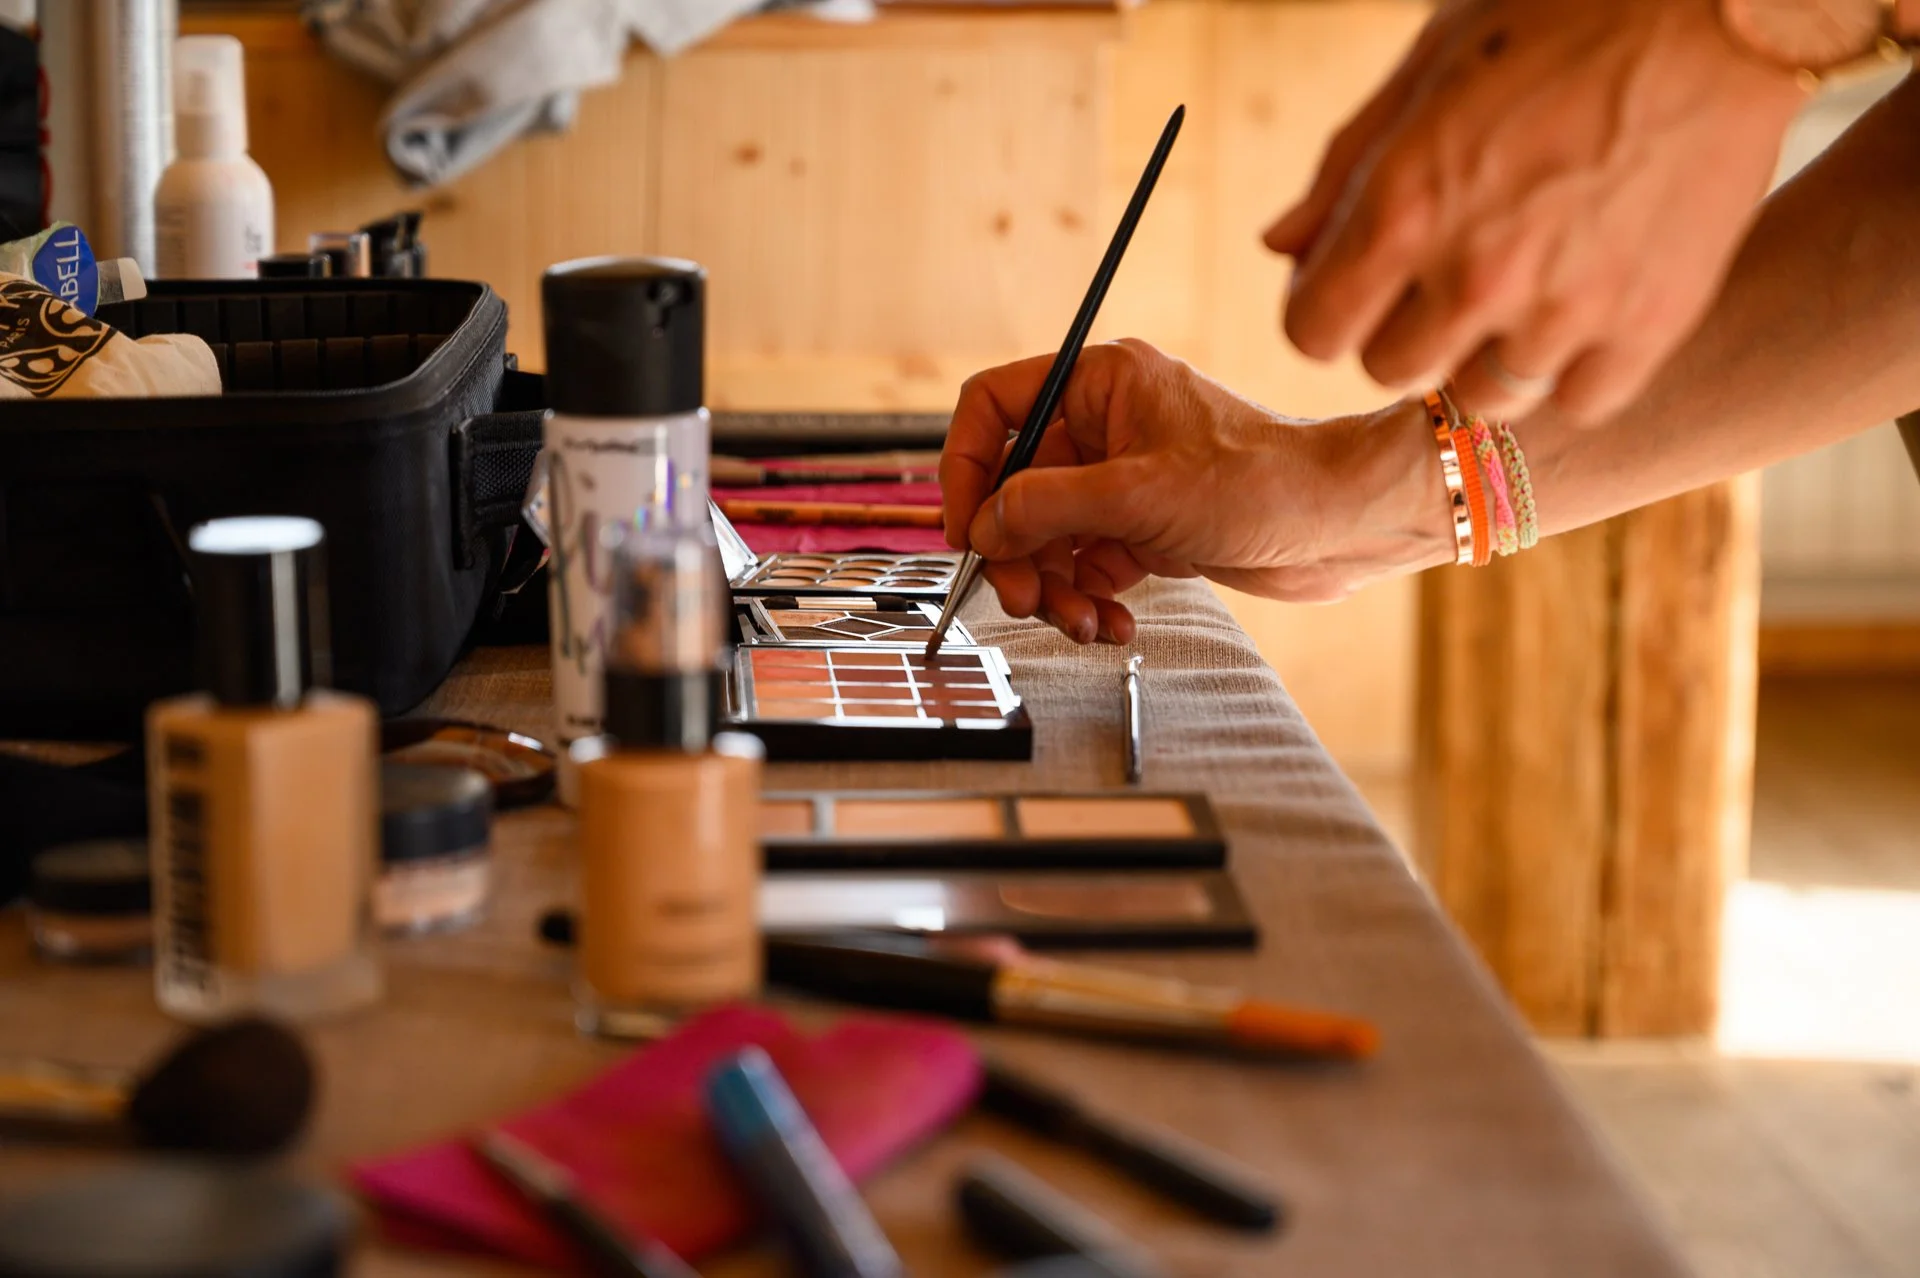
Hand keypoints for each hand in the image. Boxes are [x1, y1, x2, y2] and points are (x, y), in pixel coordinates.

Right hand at [939, 340, 1452, 643]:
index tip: (965, 529)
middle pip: (1015, 488)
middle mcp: (1105, 425)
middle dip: (1016, 552)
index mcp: (1100, 383)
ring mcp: (1124, 480)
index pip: (993, 408)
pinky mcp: (1146, 527)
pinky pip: (1086, 566)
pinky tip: (1112, 623)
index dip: (964, 467)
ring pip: (1048, 536)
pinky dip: (1089, 600)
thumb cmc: (1263, 482)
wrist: (1342, 524)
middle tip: (1023, 599)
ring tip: (1080, 622)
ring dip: (1053, 588)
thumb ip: (1046, 507)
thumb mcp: (1137, 494)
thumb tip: (983, 526)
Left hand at [1265, 0, 1805, 421]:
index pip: (1312, 332)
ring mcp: (1566, 309)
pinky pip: (1576, 402)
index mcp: (1405, 205)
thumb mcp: (1428, 67)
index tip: (1358, 283)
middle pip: (1389, 371)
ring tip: (1520, 288)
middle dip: (1402, 328)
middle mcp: (1477, 274)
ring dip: (1484, 355)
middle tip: (1447, 274)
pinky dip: (1571, 370)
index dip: (1326, 307)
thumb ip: (1344, 170)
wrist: (1726, 6)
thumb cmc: (1562, 15)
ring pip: (1479, 397)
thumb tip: (1280, 251)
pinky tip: (1582, 310)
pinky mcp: (1649, 327)